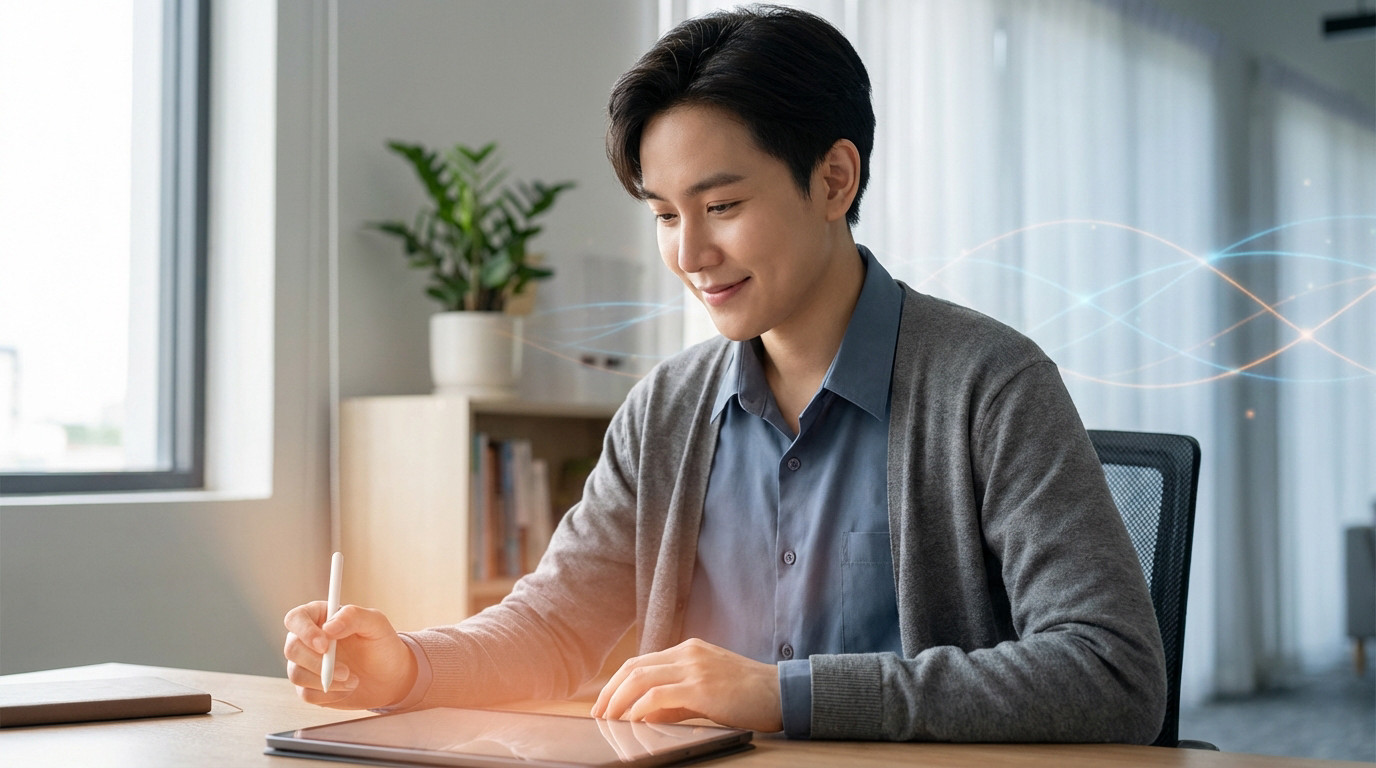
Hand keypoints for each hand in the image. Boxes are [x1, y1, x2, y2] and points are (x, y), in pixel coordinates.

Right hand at [282, 601, 416, 709]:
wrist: (390, 677)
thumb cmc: (382, 645)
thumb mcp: (376, 624)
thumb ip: (353, 617)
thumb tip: (328, 627)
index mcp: (320, 617)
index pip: (296, 619)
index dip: (305, 631)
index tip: (325, 645)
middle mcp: (307, 639)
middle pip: (292, 649)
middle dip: (318, 663)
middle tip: (346, 671)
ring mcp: (306, 664)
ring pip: (296, 674)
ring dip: (327, 681)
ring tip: (354, 680)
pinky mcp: (309, 687)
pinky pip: (306, 694)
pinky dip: (330, 694)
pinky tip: (347, 688)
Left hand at [590, 638, 782, 731]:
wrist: (781, 692)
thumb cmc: (748, 694)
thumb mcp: (708, 689)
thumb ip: (678, 698)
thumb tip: (646, 713)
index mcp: (689, 650)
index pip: (641, 662)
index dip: (617, 682)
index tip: (605, 702)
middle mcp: (688, 653)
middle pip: (633, 667)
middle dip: (610, 691)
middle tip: (598, 712)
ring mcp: (694, 667)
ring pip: (640, 678)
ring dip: (618, 700)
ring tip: (608, 719)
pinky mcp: (701, 687)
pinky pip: (658, 696)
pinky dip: (639, 708)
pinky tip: (633, 721)